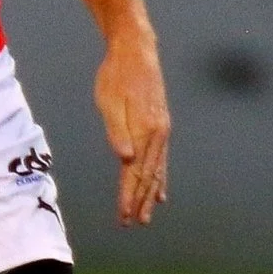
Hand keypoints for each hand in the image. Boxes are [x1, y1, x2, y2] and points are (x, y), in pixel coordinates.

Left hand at [95, 24, 169, 227]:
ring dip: (151, 194)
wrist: (137, 50)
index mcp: (144, 130)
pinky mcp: (160, 126)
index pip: (135, 172)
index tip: (123, 216)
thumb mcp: (110, 101)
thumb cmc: (117, 75)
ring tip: (147, 214)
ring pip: (157, 170)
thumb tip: (125, 159)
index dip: (129, 195)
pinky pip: (162, 159)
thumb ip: (117, 131)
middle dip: (140, 201)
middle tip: (133, 223)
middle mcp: (158, 134)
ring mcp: (162, 130)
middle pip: (149, 176)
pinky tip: (161, 191)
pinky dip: (161, 178)